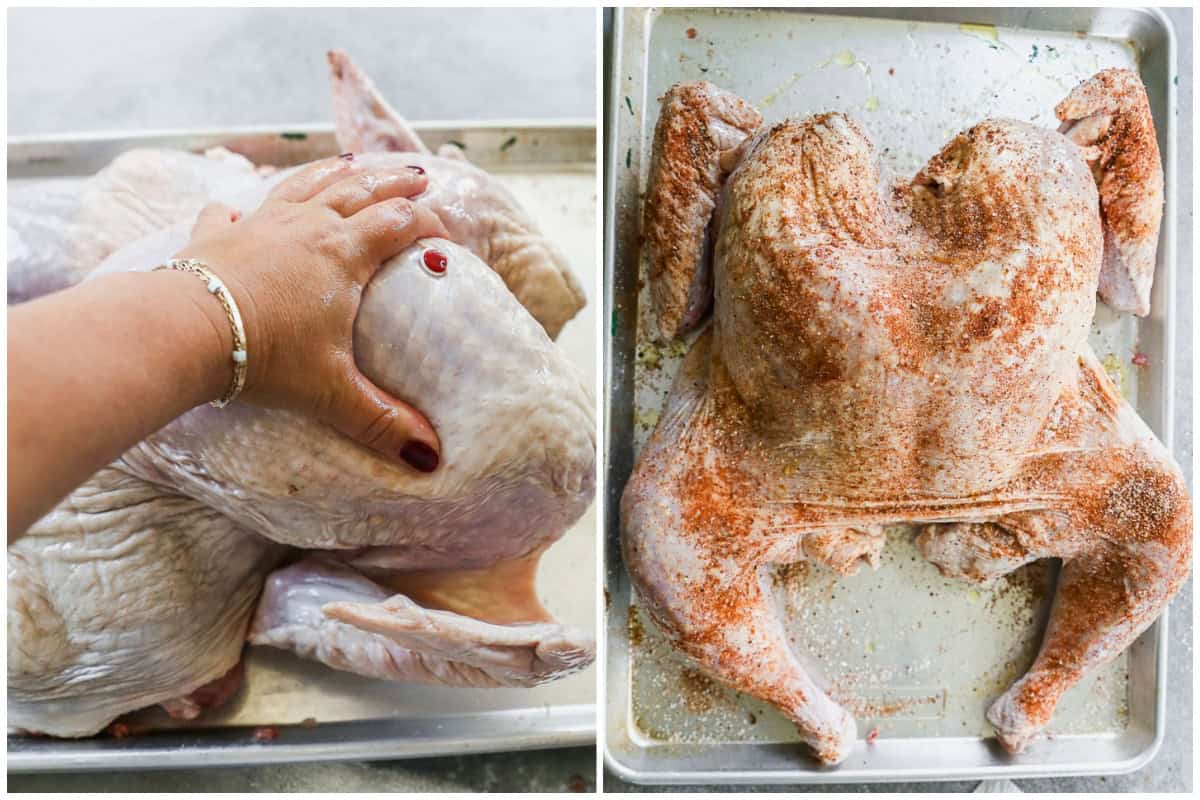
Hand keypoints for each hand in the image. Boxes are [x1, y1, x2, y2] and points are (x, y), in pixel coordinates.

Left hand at [176, 154, 447, 471]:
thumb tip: (431, 458)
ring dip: (334, 173)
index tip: (446, 239)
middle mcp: (307, 226)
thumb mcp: (332, 393)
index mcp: (344, 252)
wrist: (183, 329)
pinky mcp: (217, 236)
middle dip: (393, 182)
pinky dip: (240, 209)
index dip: (428, 223)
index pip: (399, 222)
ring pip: (306, 185)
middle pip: (360, 190)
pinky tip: (236, 209)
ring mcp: (261, 225)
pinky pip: (232, 213)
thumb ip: (382, 421)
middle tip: (417, 176)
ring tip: (352, 165)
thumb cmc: (264, 355)